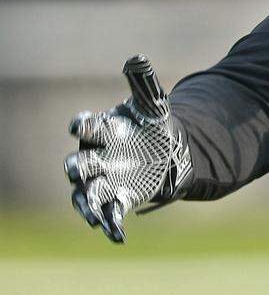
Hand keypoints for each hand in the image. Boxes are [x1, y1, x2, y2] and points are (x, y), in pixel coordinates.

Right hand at [64, 55, 191, 242]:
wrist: (166, 150)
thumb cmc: (150, 125)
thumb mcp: (153, 105)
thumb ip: (144, 84)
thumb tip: (137, 58)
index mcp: (102, 130)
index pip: (86, 126)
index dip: (82, 124)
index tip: (80, 123)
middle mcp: (96, 156)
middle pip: (77, 164)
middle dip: (76, 168)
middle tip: (75, 170)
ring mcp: (105, 179)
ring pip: (86, 194)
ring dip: (87, 205)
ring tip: (92, 217)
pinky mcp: (118, 197)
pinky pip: (109, 213)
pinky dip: (110, 224)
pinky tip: (117, 236)